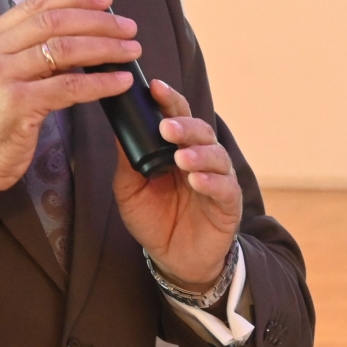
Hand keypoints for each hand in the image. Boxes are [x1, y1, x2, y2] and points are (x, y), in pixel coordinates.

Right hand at [0, 0, 137, 229]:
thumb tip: (77, 39)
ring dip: (105, 47)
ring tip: (132, 50)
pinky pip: (69, 87)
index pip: (36, 6)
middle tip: (128, 26)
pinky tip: (120, 82)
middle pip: (54, 23)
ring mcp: (2, 77)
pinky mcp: (17, 105)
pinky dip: (100, 83)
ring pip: (65, 50)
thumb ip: (28, 56)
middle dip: (98, 21)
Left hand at [113, 80, 242, 291]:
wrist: (173, 259)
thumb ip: (128, 160)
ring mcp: (218, 179)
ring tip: (181, 157)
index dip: (168, 100)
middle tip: (167, 127)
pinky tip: (197, 180)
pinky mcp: (229, 203)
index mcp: (176, 148)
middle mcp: (200, 157)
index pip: (176, 116)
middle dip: (184, 125)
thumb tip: (118, 127)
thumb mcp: (130, 189)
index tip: (153, 87)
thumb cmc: (154, 219)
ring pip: (216, 155)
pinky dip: (211, 181)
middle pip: (200, 130)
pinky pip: (225, 187)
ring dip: (198, 153)